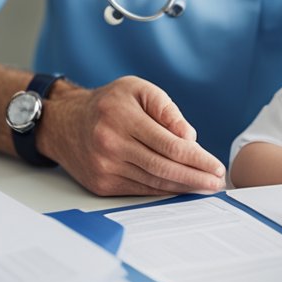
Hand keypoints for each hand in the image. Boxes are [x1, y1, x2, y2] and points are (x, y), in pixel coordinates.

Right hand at [39, 76, 224, 195]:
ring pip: (153, 182)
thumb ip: (165, 109)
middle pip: (163, 168)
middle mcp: (110, 144)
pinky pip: (139, 191)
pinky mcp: (101, 184)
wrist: (64, 123)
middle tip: (216, 182)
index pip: (170, 145)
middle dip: (195, 178)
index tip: (216, 165)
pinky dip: (163, 191)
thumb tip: (189, 137)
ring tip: (204, 187)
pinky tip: (180, 189)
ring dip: (183, 187)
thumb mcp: (137, 89)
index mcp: (122, 117)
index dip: (198, 159)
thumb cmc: (108, 103)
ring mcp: (104, 167)